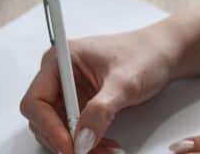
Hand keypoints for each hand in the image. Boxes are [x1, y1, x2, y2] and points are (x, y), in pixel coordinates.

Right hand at [20, 28, 176, 153]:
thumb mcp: (124, 82)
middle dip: (65, 140)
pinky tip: (107, 146)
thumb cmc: (144, 54)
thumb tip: (83, 139)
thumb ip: (101, 110)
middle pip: (43, 119)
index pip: (36, 101)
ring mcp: (69, 92)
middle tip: (88, 153)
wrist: (163, 54)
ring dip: (78, 145)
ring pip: (59, 130)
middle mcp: (59, 76)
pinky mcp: (81, 104)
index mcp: (60, 60)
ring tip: (105, 151)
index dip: (49, 126)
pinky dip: (88, 143)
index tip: (70, 145)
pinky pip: (75, 131)